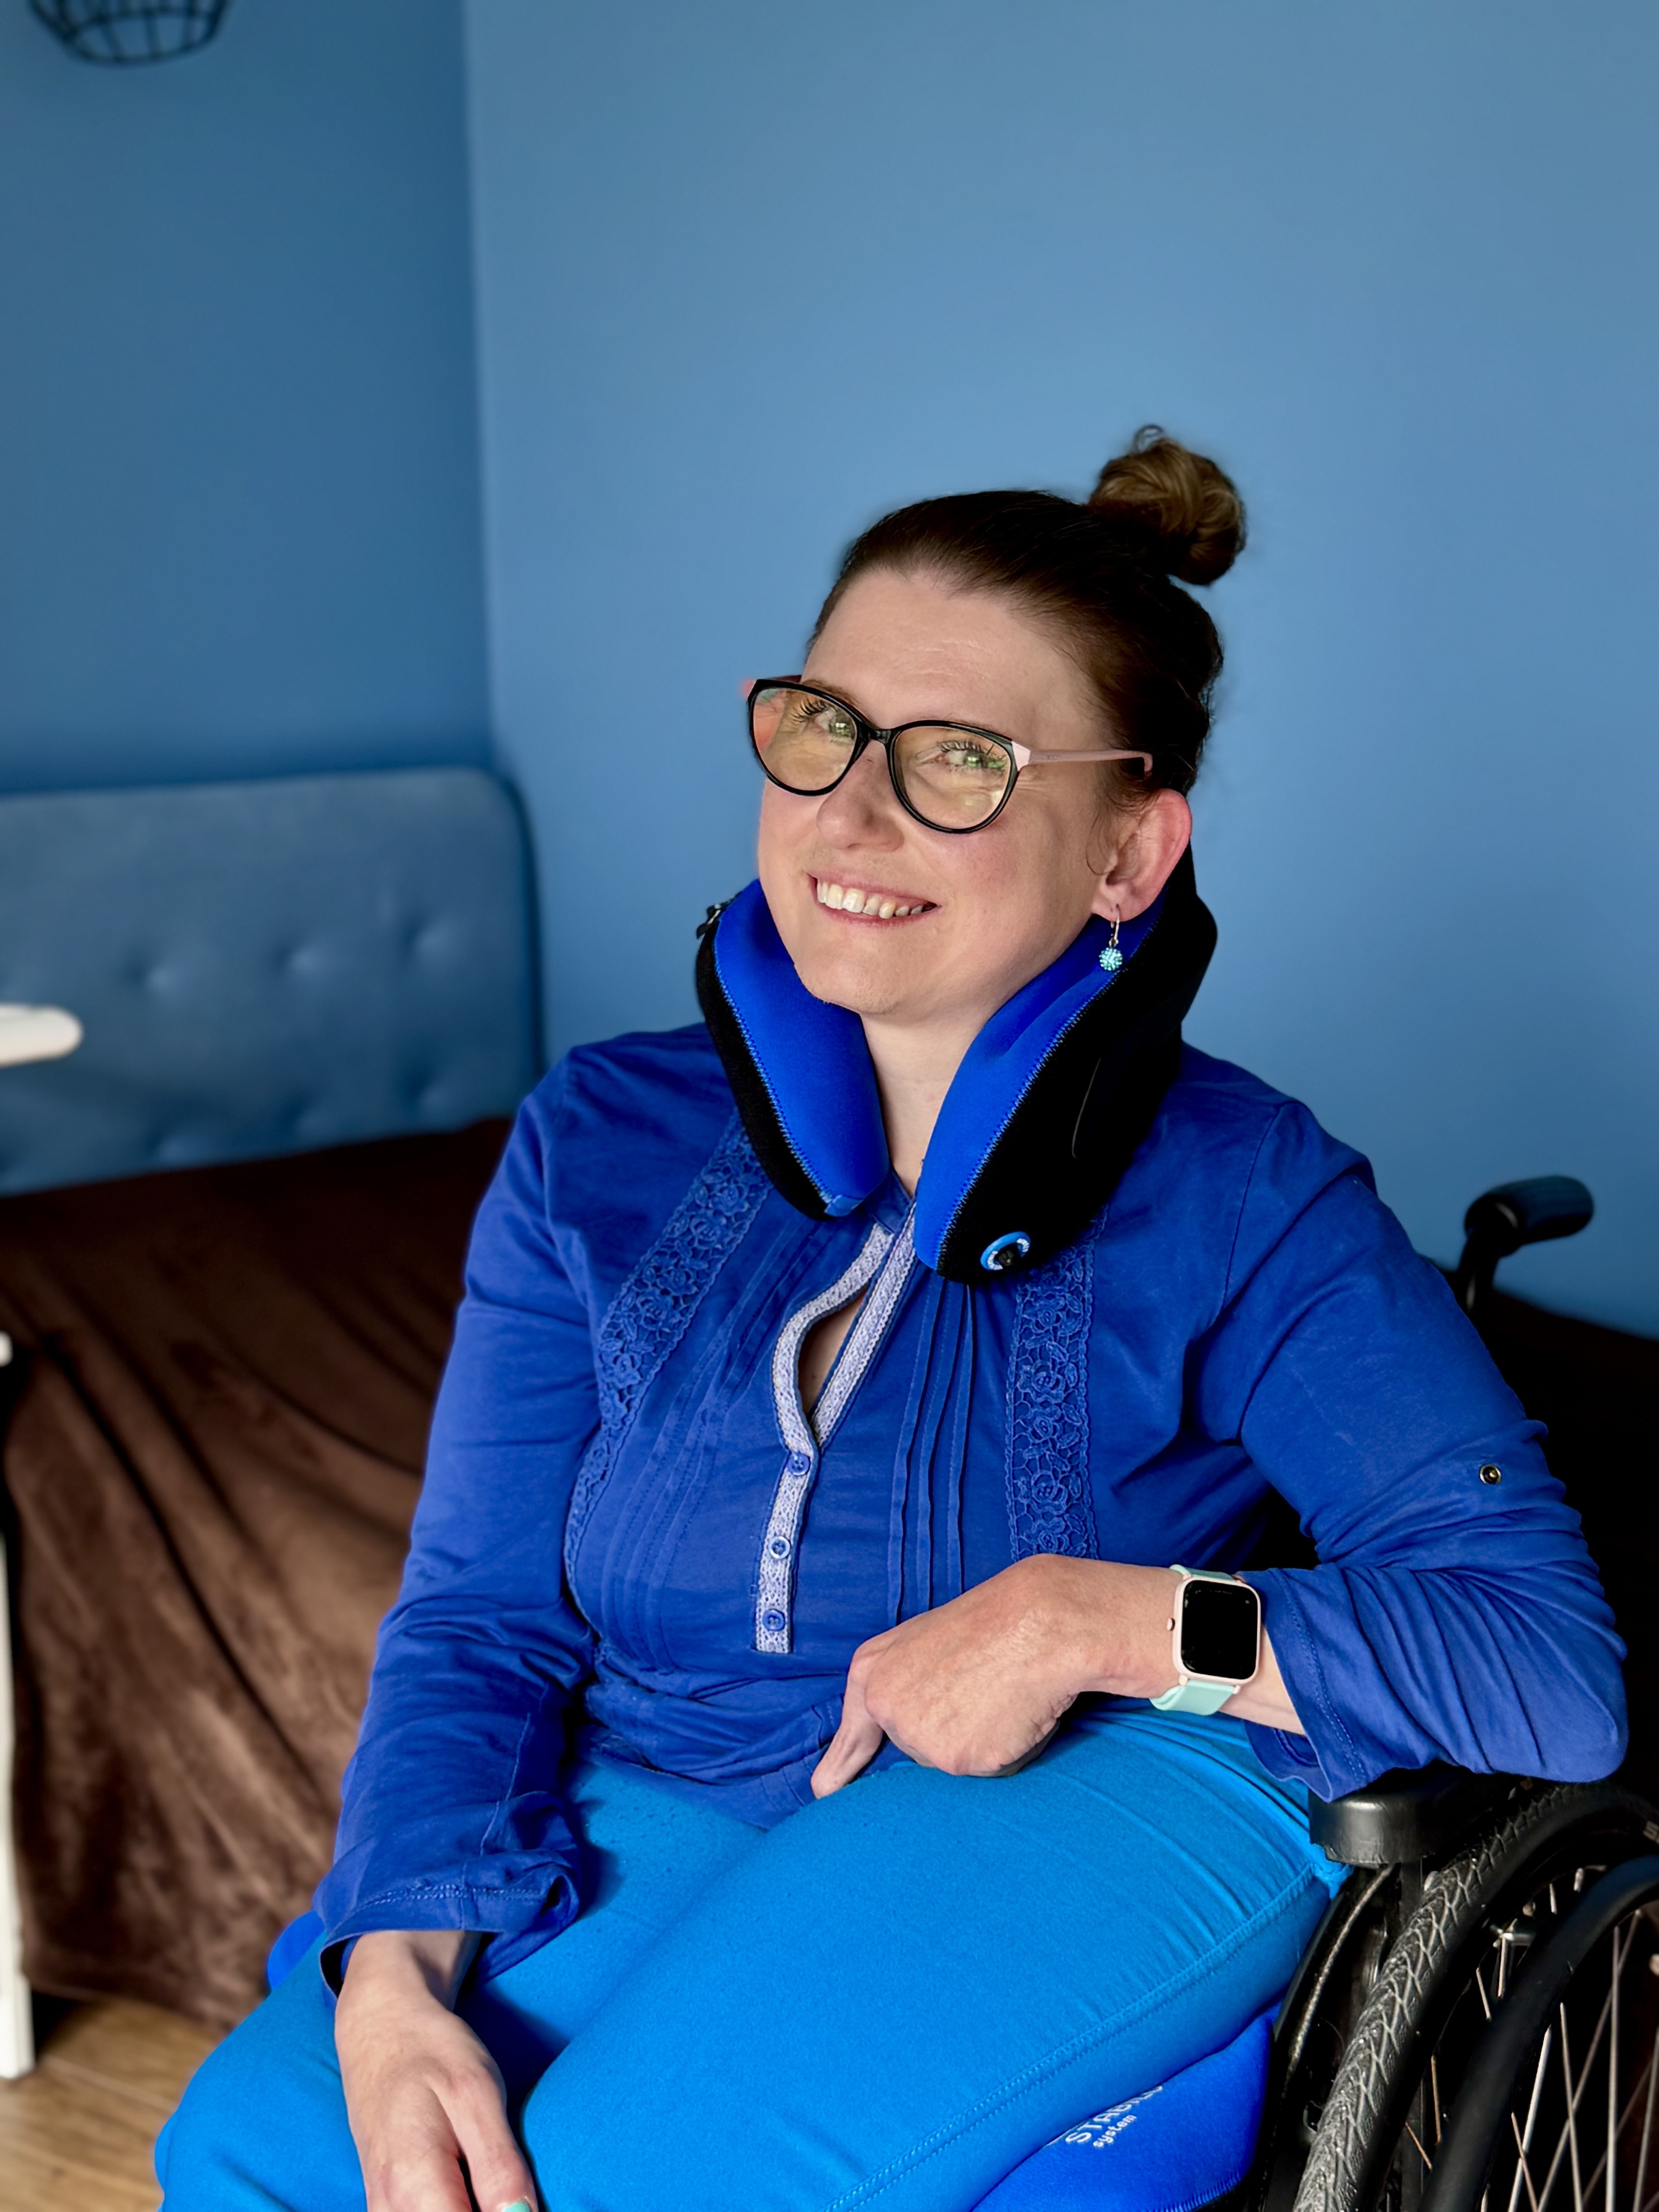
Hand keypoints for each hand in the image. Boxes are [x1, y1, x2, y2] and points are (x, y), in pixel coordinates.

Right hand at [336, 1929, 536, 2211]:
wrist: (381, 2028)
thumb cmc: (431, 2051)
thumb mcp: (477, 2094)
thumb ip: (500, 2167)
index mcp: (414, 2187)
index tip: (524, 2199)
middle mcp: (389, 2210)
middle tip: (513, 2184)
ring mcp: (382, 2211)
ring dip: (471, 2209)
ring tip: (495, 2181)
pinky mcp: (385, 2206)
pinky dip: (454, 2206)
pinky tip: (475, 2188)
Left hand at [811, 1556, 1177, 1797]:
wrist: (1039, 1623)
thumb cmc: (992, 1628)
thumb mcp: (928, 1646)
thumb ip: (904, 1687)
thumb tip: (892, 1737)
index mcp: (872, 1672)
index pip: (850, 1737)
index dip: (839, 1769)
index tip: (823, 1792)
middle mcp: (884, 1707)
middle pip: (916, 1750)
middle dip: (949, 1734)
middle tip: (979, 1690)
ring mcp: (916, 1736)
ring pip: (949, 1762)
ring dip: (976, 1743)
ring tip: (997, 1697)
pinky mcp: (952, 1760)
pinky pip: (981, 1771)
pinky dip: (1000, 1752)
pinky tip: (1010, 1716)